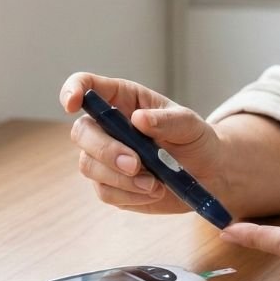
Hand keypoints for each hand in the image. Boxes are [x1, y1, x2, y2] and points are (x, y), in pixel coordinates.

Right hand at [59, 72, 226, 214]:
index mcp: (123, 99)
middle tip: (136, 164)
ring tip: (155, 183)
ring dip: (121, 178)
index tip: (72, 104)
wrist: (207, 174)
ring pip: (89, 166)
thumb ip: (167, 121)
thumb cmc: (195, 139)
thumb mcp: (190, 125)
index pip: (87, 85)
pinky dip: (129, 194)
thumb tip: (139, 119)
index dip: (73, 90)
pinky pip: (105, 191)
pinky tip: (153, 191)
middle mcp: (107, 126)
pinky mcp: (110, 184)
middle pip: (81, 132)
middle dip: (105, 150)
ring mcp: (105, 157)